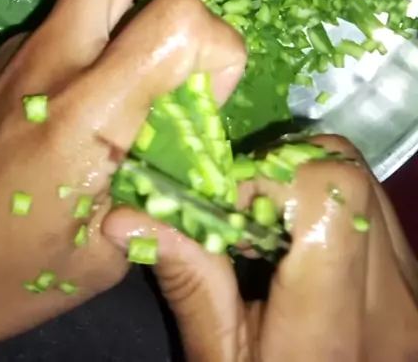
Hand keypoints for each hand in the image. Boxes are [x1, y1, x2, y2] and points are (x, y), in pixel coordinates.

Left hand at [0, 0, 245, 351]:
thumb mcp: (99, 260)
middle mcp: (54, 61)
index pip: (178, 19)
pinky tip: (99, 97)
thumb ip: (159, 200)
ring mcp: (23, 51)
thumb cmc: (1, 276)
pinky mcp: (5, 58)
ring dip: (139, 1)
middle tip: (189, 32)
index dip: (219, 49)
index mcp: (87, 113)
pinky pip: (69, 18)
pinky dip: (103, 34)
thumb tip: (189, 161)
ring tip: (150, 64)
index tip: (208, 100)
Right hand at [104, 136, 417, 361]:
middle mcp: (392, 300)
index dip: (268, 176)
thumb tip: (122, 217)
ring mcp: (413, 287)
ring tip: (270, 222)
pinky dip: (334, 198)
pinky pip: (377, 204)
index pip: (326, 192)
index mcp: (333, 328)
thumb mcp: (221, 360)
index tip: (226, 203)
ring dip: (307, 177)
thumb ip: (189, 283)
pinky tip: (303, 236)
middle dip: (283, 168)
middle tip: (243, 208)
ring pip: (363, 176)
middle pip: (344, 170)